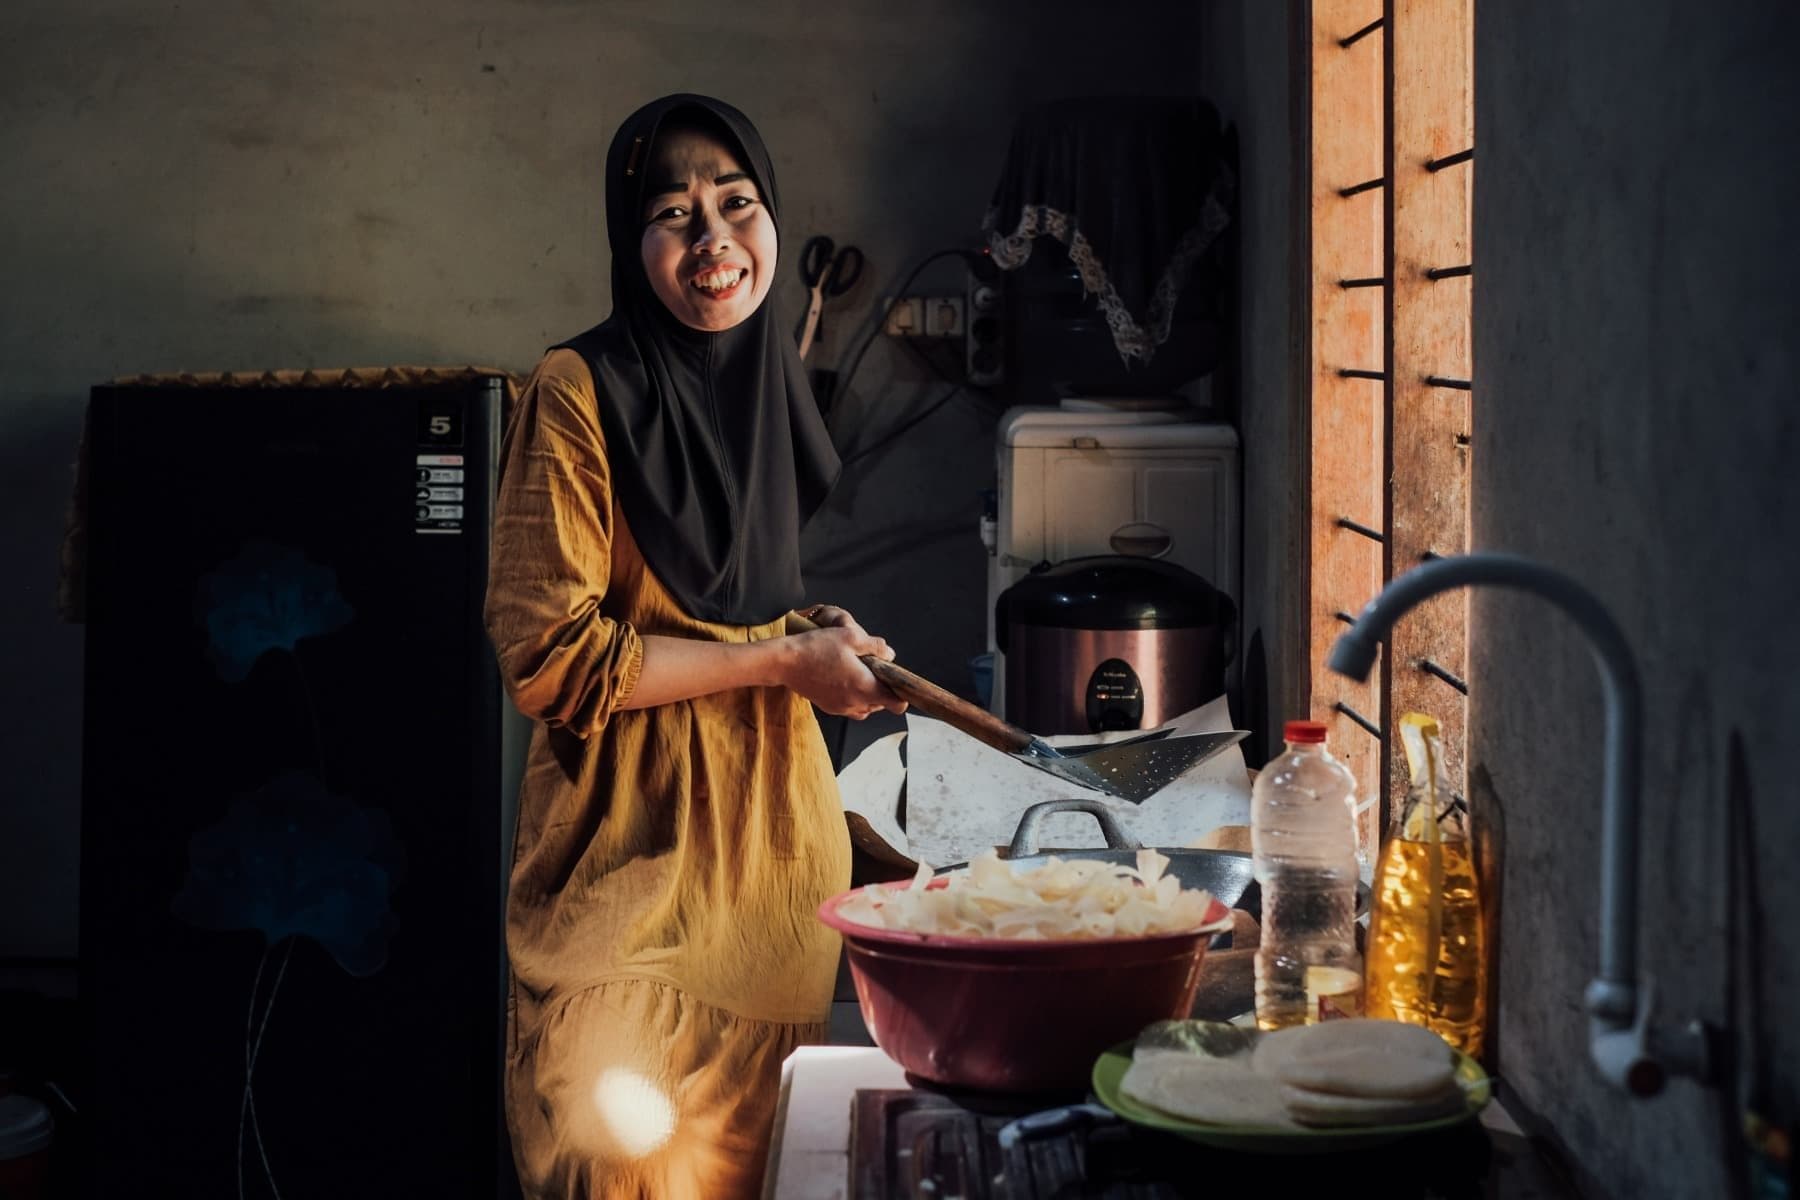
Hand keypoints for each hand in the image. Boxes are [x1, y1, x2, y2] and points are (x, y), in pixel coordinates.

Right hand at [781, 605, 908, 719]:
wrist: (785, 662)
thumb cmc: (816, 648)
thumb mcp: (850, 637)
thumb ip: (875, 646)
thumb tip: (890, 654)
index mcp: (865, 687)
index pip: (897, 703)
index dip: (902, 693)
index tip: (898, 681)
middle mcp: (855, 703)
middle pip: (882, 704)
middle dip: (883, 689)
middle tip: (874, 668)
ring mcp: (841, 708)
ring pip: (867, 707)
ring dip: (868, 694)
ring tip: (859, 673)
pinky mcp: (829, 708)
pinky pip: (851, 707)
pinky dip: (854, 697)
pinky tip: (845, 679)